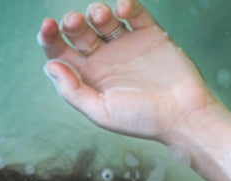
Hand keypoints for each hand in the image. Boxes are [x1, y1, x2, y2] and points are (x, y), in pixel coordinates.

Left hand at [38, 0, 224, 142]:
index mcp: (89, 78)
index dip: (49, 38)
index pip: (61, 53)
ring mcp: (127, 44)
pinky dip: (127, 5)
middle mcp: (105, 59)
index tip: (47, 26)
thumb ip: (73, 91)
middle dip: (72, 23)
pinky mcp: (150, 33)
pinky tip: (123, 8)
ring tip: (101, 16)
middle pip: (79, 33)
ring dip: (97, 12)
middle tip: (73, 22)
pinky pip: (135, 13)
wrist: (184, 114)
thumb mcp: (101, 112)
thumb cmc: (143, 120)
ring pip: (104, 19)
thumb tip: (50, 66)